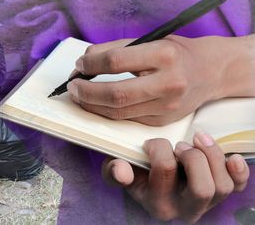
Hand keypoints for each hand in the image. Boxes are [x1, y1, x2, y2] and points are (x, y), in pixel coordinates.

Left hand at [67, 35, 254, 125]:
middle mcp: (168, 83)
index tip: (80, 64)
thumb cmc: (176, 52)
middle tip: (72, 86)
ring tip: (78, 95)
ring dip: (91, 104)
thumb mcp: (151, 40)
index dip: (91, 64)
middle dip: (86, 91)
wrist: (210, 72)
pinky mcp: (161, 121)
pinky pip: (126, 119)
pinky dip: (106, 112)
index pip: (116, 61)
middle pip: (115, 94)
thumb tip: (85, 61)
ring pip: (117, 112)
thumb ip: (117, 49)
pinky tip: (96, 103)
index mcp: (164, 55)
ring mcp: (166, 106)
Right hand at [102, 132, 249, 223]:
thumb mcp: (117, 172)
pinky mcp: (219, 196)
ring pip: (223, 187)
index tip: (150, 142)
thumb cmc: (134, 174)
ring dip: (213, 157)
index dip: (159, 148)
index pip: (165, 172)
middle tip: (180, 145)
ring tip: (197, 141)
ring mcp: (205, 205)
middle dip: (193, 157)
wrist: (149, 182)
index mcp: (157, 205)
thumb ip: (114, 171)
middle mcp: (184, 210)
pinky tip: (231, 157)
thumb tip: (121, 170)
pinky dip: (238, 172)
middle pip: (202, 188)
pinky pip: (238, 187)